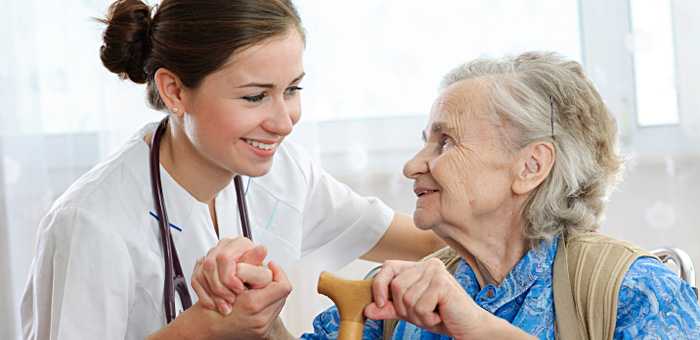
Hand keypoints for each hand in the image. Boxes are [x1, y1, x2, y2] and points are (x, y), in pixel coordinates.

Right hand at [151, 261, 291, 339]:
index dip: (278, 273)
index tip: (271, 266)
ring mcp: (261, 327)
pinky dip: (268, 303)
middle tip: (268, 275)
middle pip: (283, 295)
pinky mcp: (261, 332)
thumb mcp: (229, 278)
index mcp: (252, 304)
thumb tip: (262, 249)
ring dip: (272, 293)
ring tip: (261, 287)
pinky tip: (258, 297)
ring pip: (279, 303)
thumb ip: (248, 264)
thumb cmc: (211, 305)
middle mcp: (259, 319)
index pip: (283, 286)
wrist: (203, 328)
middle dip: (276, 282)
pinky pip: (274, 313)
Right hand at [191, 237, 272, 314]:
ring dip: (213, 294)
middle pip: (210, 265)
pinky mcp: (202, 266)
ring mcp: (211, 255)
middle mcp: (224, 246)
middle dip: (220, 287)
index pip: (224, 257)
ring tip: (225, 305)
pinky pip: (196, 280)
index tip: (239, 289)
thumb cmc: (257, 278)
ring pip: (201, 274)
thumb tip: (262, 249)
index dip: (229, 277)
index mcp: (239, 243)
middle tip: (232, 299)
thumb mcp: (261, 272)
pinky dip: (205, 296)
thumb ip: (258, 264)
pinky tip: (215, 304)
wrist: (250, 285)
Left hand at [364, 259, 484, 338]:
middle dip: (404, 308)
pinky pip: (420, 306)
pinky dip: (427, 318)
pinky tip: (440, 315)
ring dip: (417, 315)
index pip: (388, 267)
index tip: (379, 303)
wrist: (468, 327)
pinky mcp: (443, 284)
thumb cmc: (442, 316)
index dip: (379, 285)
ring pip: (407, 298)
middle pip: (396, 287)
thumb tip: (367, 309)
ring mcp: (436, 272)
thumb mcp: (410, 311)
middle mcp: (428, 264)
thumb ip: (389, 308)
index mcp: (418, 266)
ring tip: (433, 314)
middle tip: (423, 313)